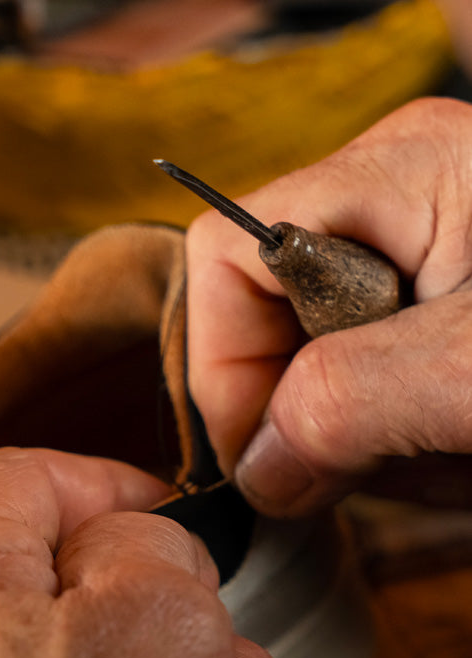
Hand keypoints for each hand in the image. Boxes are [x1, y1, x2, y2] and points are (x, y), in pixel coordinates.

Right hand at [186, 96, 471, 515]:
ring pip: (310, 376)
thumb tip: (257, 471)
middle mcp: (391, 207)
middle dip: (304, 418)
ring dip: (361, 447)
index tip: (263, 457)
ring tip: (445, 462)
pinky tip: (455, 458)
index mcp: (393, 174)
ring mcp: (413, 267)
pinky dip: (397, 450)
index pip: (224, 261)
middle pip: (260, 325)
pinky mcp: (429, 325)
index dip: (222, 368)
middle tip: (376, 467)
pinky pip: (363, 396)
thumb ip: (346, 405)